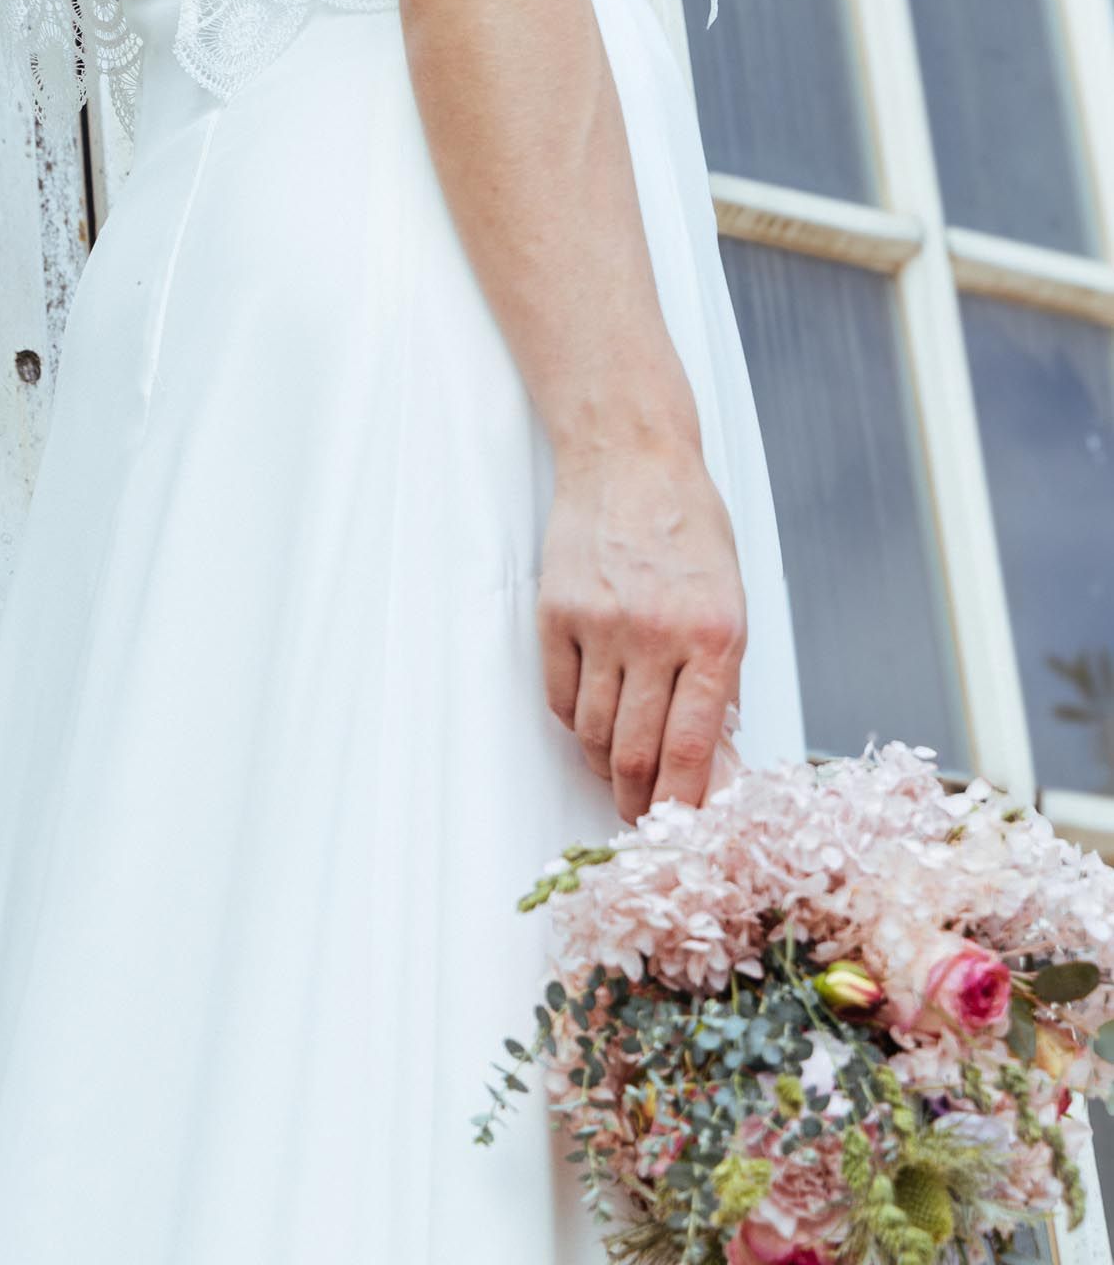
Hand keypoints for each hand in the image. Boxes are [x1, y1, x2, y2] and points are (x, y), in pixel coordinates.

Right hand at [538, 420, 746, 825]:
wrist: (630, 457)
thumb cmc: (689, 527)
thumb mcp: (731, 598)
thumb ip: (723, 677)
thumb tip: (713, 757)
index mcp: (715, 636)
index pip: (694, 748)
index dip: (684, 802)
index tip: (682, 830)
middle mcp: (656, 634)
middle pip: (635, 752)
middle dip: (639, 801)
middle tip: (640, 817)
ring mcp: (600, 623)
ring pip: (592, 732)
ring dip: (602, 765)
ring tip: (613, 770)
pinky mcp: (556, 613)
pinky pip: (559, 696)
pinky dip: (573, 722)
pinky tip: (589, 720)